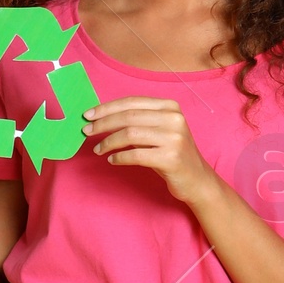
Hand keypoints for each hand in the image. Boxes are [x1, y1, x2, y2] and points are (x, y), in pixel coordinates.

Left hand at [82, 96, 213, 205]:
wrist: (197, 180)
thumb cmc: (172, 155)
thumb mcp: (160, 131)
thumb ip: (139, 121)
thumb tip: (103, 119)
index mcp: (170, 107)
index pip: (131, 102)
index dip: (107, 108)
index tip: (88, 115)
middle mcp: (174, 118)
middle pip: (128, 116)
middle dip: (103, 124)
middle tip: (86, 131)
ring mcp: (174, 138)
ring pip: (130, 134)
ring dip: (108, 142)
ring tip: (97, 149)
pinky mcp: (170, 158)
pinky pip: (135, 155)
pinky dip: (119, 157)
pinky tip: (112, 160)